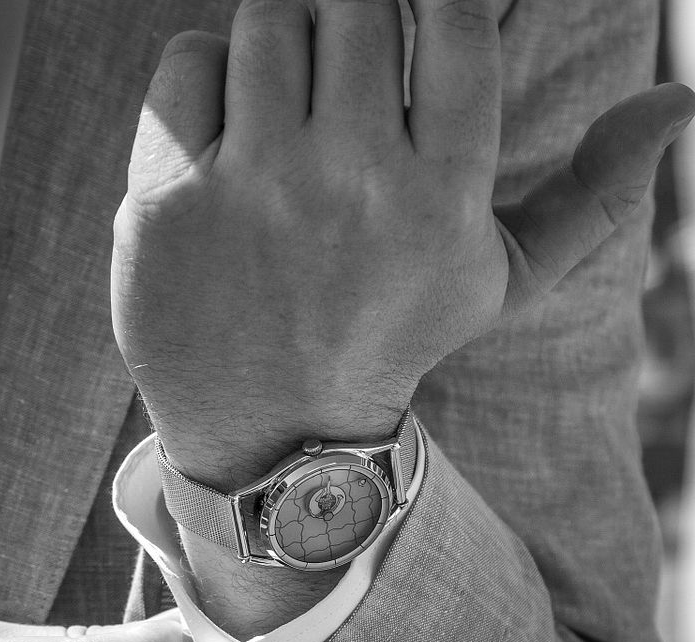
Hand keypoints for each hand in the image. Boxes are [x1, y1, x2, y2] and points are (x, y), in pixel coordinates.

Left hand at [112, 0, 694, 489]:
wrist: (271, 428)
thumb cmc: (390, 337)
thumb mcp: (500, 282)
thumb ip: (594, 194)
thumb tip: (679, 99)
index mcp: (440, 194)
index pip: (453, 20)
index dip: (432, 1)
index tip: (411, 30)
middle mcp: (348, 182)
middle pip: (354, 2)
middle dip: (350, 22)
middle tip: (339, 73)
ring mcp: (251, 189)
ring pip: (269, 18)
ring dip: (280, 43)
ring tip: (284, 108)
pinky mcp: (168, 199)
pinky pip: (187, 63)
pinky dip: (205, 75)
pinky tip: (223, 133)